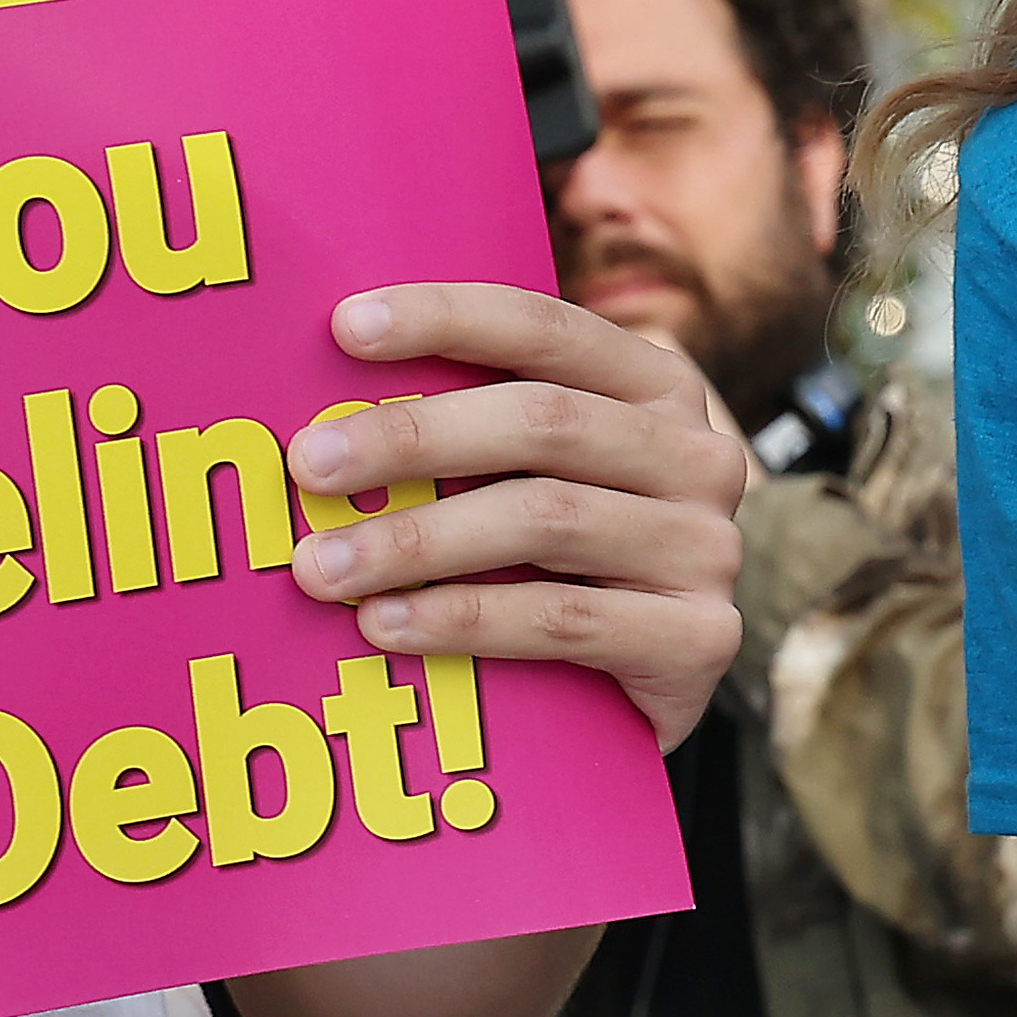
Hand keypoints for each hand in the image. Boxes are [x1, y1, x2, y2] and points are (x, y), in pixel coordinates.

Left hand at [287, 284, 748, 752]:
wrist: (643, 699)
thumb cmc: (561, 566)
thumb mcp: (534, 480)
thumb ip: (472, 434)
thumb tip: (323, 410)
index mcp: (657, 386)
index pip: (545, 328)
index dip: (446, 318)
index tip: (344, 328)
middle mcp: (699, 454)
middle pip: (541, 422)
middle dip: (411, 438)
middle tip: (309, 465)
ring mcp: (708, 548)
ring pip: (544, 520)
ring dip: (416, 540)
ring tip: (323, 567)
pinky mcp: (698, 639)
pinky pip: (560, 620)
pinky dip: (462, 620)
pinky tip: (384, 626)